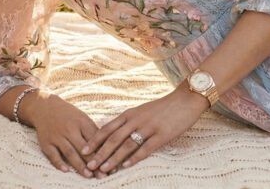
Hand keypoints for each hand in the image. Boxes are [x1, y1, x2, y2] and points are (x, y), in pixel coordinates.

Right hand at [23, 93, 108, 178]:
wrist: (45, 107)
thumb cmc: (69, 115)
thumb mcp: (83, 118)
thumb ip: (93, 132)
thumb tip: (107, 148)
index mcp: (81, 121)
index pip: (94, 138)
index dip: (103, 151)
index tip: (110, 163)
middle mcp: (69, 129)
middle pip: (83, 148)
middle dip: (93, 162)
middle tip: (102, 174)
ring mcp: (57, 136)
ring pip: (70, 153)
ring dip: (80, 166)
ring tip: (89, 176)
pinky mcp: (46, 143)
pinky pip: (52, 155)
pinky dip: (59, 163)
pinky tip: (67, 171)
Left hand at [82, 85, 208, 174]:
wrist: (186, 99)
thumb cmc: (164, 107)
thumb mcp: (142, 111)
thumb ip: (129, 121)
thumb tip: (115, 135)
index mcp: (130, 114)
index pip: (107, 128)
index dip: (94, 140)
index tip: (83, 151)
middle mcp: (136, 120)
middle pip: (113, 138)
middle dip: (99, 153)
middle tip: (88, 165)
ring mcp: (149, 127)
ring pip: (126, 144)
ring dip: (113, 158)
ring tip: (103, 169)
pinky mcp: (162, 134)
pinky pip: (146, 148)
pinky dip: (135, 158)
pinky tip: (126, 166)